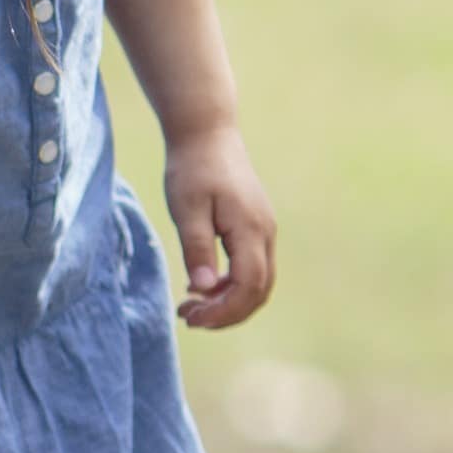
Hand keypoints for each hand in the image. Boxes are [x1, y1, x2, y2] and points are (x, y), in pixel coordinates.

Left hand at [162, 123, 277, 329]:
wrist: (207, 134)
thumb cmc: (192, 169)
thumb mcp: (187, 209)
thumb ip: (196, 247)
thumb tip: (203, 287)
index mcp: (251, 230)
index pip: (249, 286)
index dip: (224, 311)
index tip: (192, 318)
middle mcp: (265, 234)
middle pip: (258, 291)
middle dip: (226, 313)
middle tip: (187, 317)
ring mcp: (264, 231)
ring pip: (257, 282)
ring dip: (227, 301)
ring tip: (190, 306)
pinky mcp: (255, 228)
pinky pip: (250, 268)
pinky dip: (229, 286)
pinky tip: (200, 286)